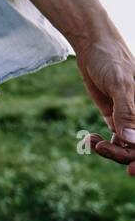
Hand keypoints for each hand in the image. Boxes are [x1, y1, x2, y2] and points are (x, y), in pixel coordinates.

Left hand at [75, 38, 134, 174]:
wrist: (93, 49)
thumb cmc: (112, 61)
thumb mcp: (120, 84)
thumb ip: (127, 111)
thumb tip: (131, 140)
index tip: (130, 171)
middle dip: (124, 155)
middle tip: (102, 147)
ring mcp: (131, 121)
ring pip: (127, 148)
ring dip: (111, 151)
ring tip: (94, 142)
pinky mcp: (116, 119)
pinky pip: (115, 140)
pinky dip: (102, 144)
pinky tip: (90, 140)